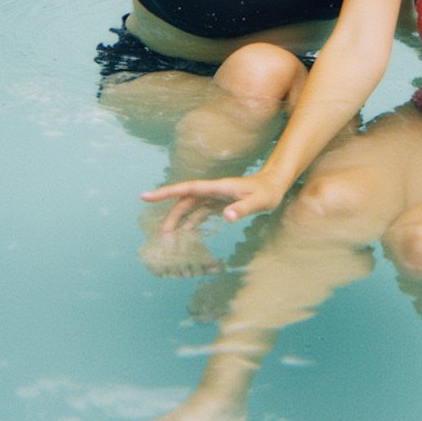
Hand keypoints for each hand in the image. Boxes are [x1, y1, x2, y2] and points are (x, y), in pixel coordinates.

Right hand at [141, 171, 286, 228]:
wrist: (275, 184)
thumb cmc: (268, 192)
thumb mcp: (258, 202)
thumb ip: (242, 209)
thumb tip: (226, 217)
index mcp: (218, 188)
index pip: (188, 189)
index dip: (167, 192)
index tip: (146, 196)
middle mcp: (213, 190)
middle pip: (185, 200)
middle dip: (171, 214)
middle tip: (162, 234)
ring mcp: (215, 196)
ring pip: (191, 206)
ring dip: (179, 218)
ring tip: (169, 236)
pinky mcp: (219, 202)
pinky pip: (200, 211)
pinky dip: (191, 221)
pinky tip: (187, 232)